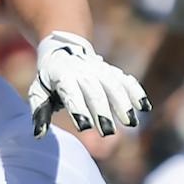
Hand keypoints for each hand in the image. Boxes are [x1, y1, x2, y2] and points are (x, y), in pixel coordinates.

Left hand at [27, 30, 151, 137]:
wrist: (64, 48)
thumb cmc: (50, 77)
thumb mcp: (39, 91)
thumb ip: (40, 112)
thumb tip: (38, 135)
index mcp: (63, 77)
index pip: (72, 94)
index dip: (78, 109)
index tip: (85, 127)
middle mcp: (83, 73)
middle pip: (95, 93)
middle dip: (103, 112)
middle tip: (108, 132)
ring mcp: (100, 71)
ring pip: (114, 86)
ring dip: (123, 104)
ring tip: (131, 123)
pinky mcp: (112, 71)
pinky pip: (126, 80)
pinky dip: (136, 92)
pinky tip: (144, 108)